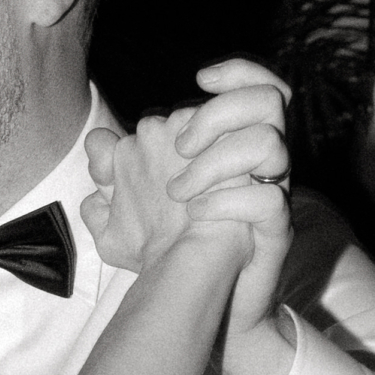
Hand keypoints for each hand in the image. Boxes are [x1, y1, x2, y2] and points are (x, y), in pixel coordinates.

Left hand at [85, 61, 292, 334]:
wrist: (196, 301)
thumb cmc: (167, 249)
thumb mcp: (126, 213)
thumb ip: (112, 174)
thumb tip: (99, 143)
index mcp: (225, 148)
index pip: (251, 86)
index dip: (235, 72)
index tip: (203, 77)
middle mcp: (254, 165)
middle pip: (265, 103)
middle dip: (217, 115)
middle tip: (181, 147)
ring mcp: (269, 195)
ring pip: (272, 144)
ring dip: (221, 160)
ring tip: (182, 192)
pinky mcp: (276, 232)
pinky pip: (269, 203)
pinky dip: (231, 202)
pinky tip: (199, 214)